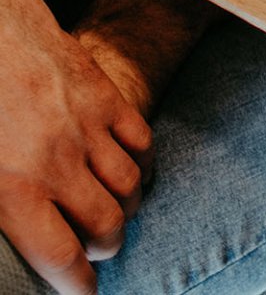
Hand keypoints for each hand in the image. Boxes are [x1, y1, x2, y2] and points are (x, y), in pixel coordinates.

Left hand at [0, 5, 151, 294]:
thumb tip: (8, 225)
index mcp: (13, 188)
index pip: (61, 255)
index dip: (77, 283)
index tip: (82, 291)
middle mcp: (59, 164)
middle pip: (107, 225)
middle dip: (104, 246)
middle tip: (94, 249)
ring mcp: (90, 128)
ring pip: (130, 186)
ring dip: (124, 206)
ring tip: (110, 210)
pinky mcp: (107, 99)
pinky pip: (142, 143)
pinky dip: (140, 162)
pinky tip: (124, 168)